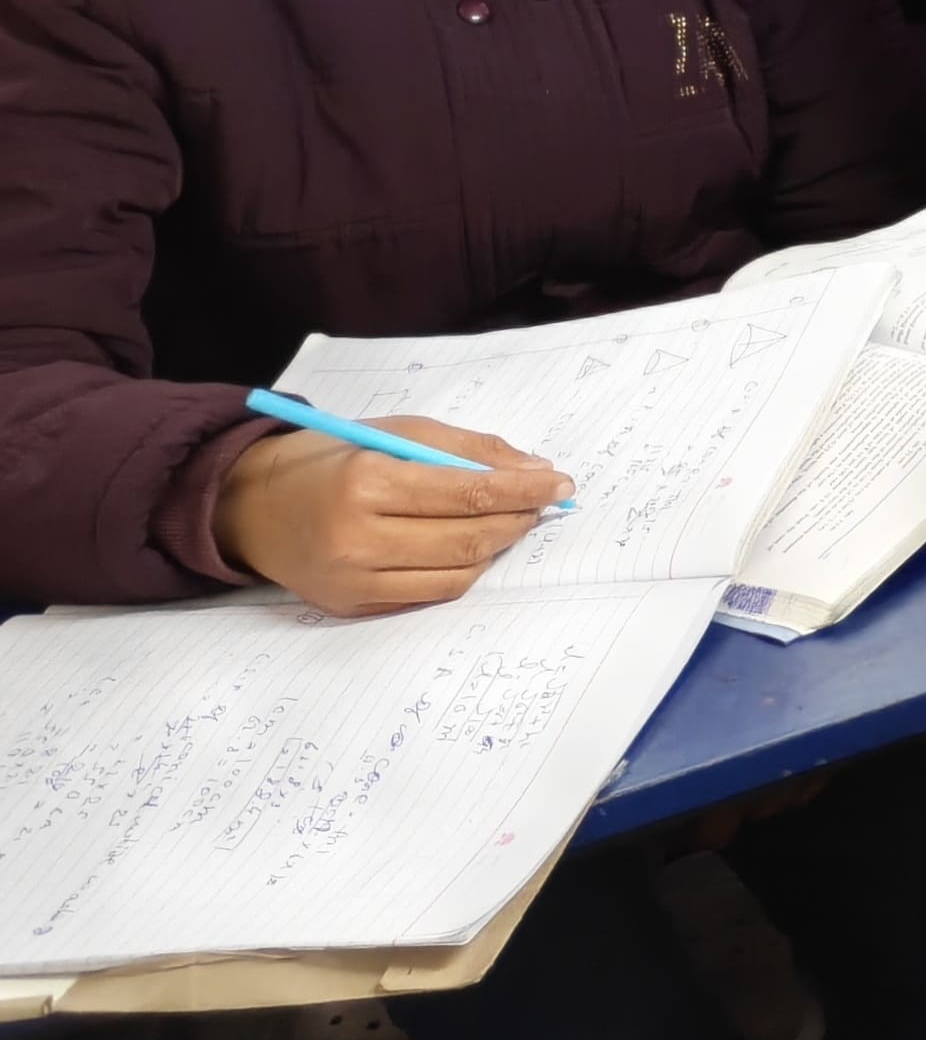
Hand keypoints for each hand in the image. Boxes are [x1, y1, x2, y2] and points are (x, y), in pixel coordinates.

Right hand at [213, 418, 572, 616]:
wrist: (250, 506)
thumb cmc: (329, 458)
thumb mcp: (395, 432)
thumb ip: (467, 450)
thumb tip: (535, 470)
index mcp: (366, 483)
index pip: (469, 494)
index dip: (525, 490)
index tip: (561, 483)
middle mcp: (356, 539)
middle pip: (467, 540)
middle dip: (519, 521)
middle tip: (544, 503)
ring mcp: (350, 581)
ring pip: (454, 576)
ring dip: (496, 549)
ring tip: (513, 522)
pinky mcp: (349, 607)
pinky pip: (425, 596)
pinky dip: (460, 572)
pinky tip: (471, 547)